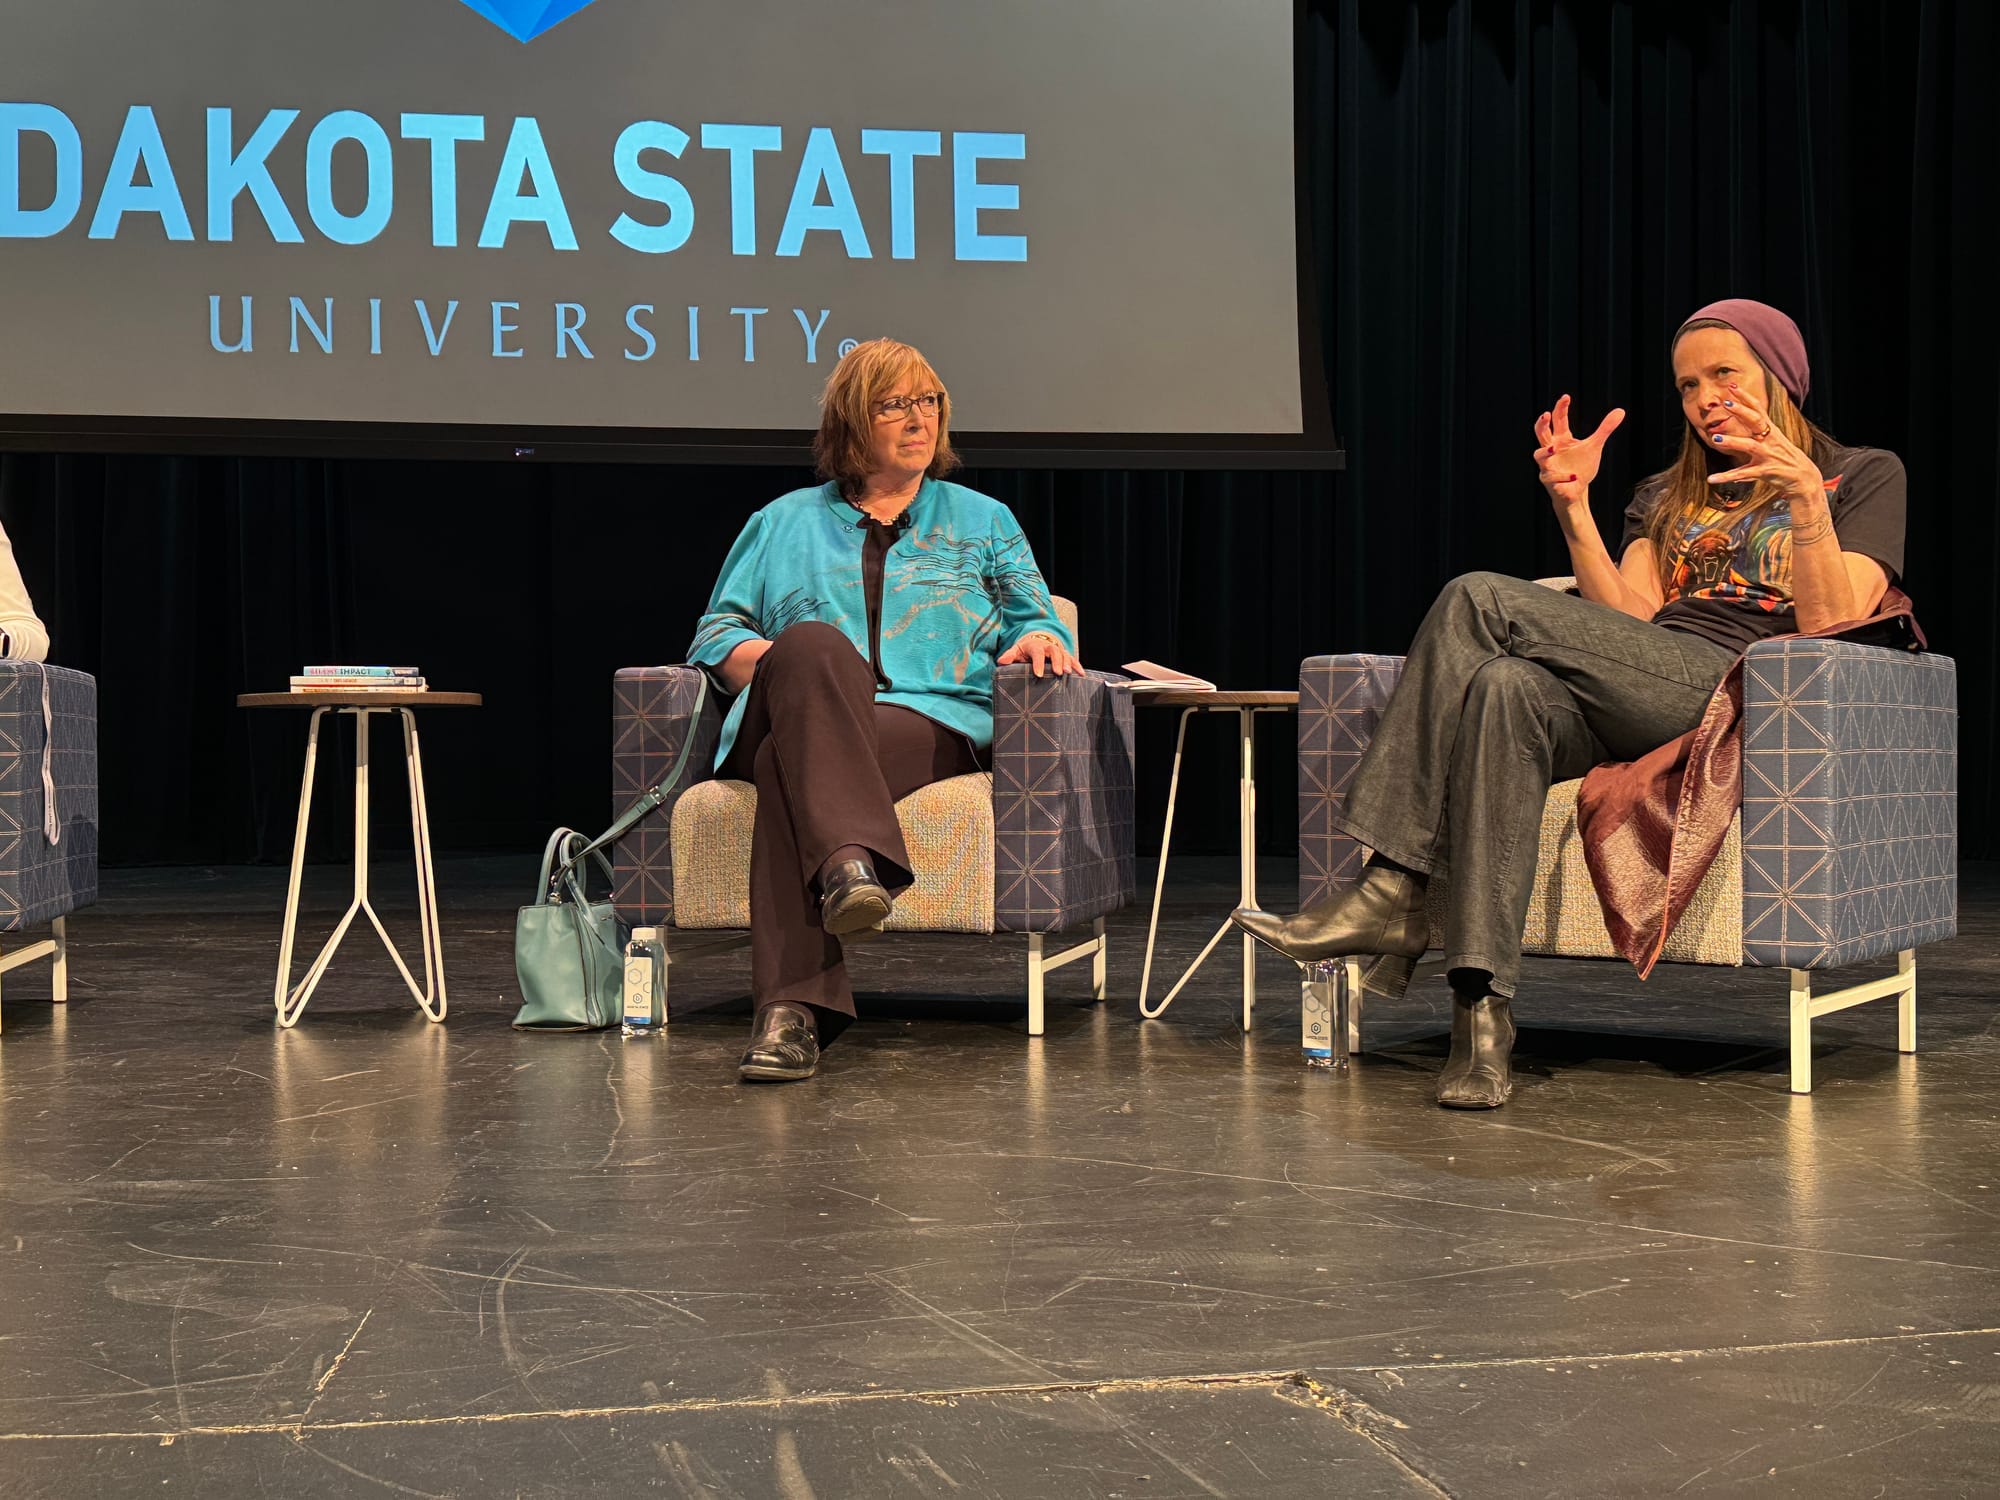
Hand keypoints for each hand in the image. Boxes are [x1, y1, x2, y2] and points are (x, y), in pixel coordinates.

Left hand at [997, 631, 1081, 677]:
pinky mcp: (1065, 655)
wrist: (1037, 640)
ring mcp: (1058, 650)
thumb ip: (1009, 656)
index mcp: (1035, 646)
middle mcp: (1048, 646)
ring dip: (1068, 663)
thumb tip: (1001, 661)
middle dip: (1057, 662)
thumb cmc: (1025, 650)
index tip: (1038, 674)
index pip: (1037, 653)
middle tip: (1058, 673)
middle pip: (1054, 651)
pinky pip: (1073, 659)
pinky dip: (1077, 666)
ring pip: (1064, 654)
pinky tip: (1081, 674)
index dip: (1038, 663)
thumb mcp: (1016, 650)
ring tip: (1069, 673)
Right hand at [1534, 394, 1625, 509]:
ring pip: (1539, 455)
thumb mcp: (1595, 446)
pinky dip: (1563, 476)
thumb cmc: (1581, 467)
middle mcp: (1552, 450)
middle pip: (1541, 434)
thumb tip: (1620, 411)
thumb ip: (1605, 428)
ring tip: (1553, 448)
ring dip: (1544, 452)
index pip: (1559, 420)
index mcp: (1561, 439)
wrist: (1576, 491)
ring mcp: (1548, 465)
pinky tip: (1575, 476)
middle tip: (1545, 414)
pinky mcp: (1549, 480)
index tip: (1566, 397)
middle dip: (1541, 424)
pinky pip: (1552, 477)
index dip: (1561, 408)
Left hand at [1706, 382, 1824, 508]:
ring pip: (1749, 446)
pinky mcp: (1766, 471)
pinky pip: (1744, 474)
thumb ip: (1756, 433)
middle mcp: (1770, 440)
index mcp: (1771, 431)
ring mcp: (1768, 455)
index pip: (1758, 410)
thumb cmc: (1785, 459)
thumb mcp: (1773, 442)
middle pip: (1756, 421)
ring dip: (1732, 441)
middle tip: (1725, 402)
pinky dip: (1726, 477)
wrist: (1804, 478)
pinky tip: (1711, 479)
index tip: (1732, 386)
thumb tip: (1741, 423)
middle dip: (1741, 411)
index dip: (1745, 398)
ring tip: (1714, 438)